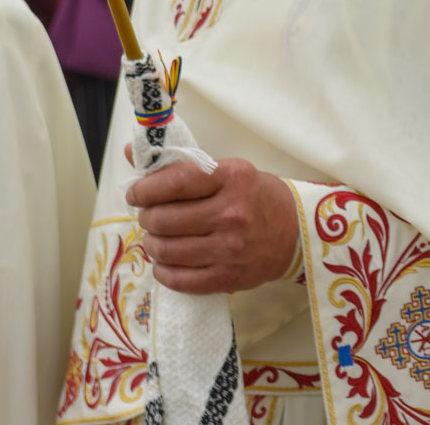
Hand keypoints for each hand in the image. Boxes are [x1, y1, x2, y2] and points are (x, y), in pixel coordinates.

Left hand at [125, 152, 299, 293]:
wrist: (297, 233)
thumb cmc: (257, 197)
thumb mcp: (229, 172)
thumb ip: (182, 166)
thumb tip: (132, 152)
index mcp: (234, 178)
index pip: (175, 182)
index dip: (145, 189)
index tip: (137, 193)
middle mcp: (232, 213)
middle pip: (164, 219)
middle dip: (147, 217)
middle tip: (150, 216)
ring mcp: (230, 248)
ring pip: (165, 250)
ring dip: (152, 243)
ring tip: (158, 237)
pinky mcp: (227, 277)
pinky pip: (177, 278)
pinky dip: (163, 269)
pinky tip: (167, 260)